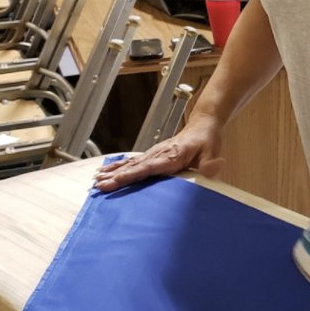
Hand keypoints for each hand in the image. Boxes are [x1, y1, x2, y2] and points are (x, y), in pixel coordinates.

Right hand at [93, 121, 223, 191]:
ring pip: (130, 164)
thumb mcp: (212, 151)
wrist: (203, 125)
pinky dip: (118, 167)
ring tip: (96, 181)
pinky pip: (133, 162)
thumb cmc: (208, 140)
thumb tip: (213, 167)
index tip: (116, 180)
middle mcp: (159, 154)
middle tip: (98, 186)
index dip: (132, 175)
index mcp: (171, 156)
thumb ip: (210, 163)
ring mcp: (154, 154)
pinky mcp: (153, 155)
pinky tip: (106, 172)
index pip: (148, 167)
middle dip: (116, 177)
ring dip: (113, 172)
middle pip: (134, 167)